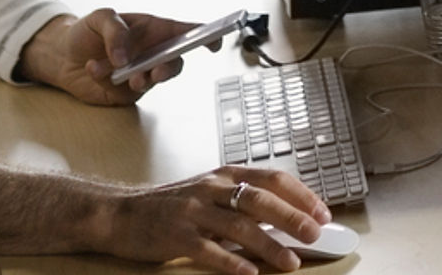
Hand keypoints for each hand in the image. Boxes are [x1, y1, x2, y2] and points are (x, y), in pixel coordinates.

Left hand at [20, 9, 213, 105]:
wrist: (59, 57)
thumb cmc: (85, 32)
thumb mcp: (99, 18)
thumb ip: (115, 31)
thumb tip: (125, 57)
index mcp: (153, 30)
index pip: (185, 32)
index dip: (204, 36)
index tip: (213, 42)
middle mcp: (152, 53)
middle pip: (176, 62)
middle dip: (169, 69)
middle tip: (154, 73)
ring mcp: (141, 74)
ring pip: (156, 80)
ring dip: (142, 79)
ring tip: (123, 76)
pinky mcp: (126, 93)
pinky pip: (127, 92)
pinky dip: (110, 82)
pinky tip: (94, 70)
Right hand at [90, 166, 326, 274]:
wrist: (118, 213)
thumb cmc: (170, 206)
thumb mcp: (209, 193)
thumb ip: (242, 202)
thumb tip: (285, 219)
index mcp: (224, 175)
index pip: (272, 178)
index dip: (300, 195)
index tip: (323, 213)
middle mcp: (210, 189)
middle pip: (260, 200)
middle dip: (292, 217)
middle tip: (315, 234)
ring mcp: (192, 212)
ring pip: (239, 227)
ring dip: (269, 246)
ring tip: (291, 262)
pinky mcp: (175, 236)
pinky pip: (208, 250)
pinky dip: (231, 263)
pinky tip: (249, 274)